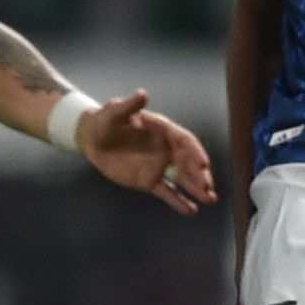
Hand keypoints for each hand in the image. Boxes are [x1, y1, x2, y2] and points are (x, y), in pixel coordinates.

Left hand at [78, 89, 217, 215]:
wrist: (94, 139)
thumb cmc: (106, 120)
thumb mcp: (115, 112)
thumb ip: (130, 106)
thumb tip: (143, 94)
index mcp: (163, 130)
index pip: (184, 141)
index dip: (195, 152)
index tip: (203, 164)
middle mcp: (166, 149)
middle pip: (188, 162)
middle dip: (199, 175)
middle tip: (208, 187)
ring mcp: (159, 166)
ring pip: (182, 179)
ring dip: (196, 189)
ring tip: (210, 200)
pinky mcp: (150, 181)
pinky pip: (167, 192)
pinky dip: (179, 201)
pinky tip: (191, 211)